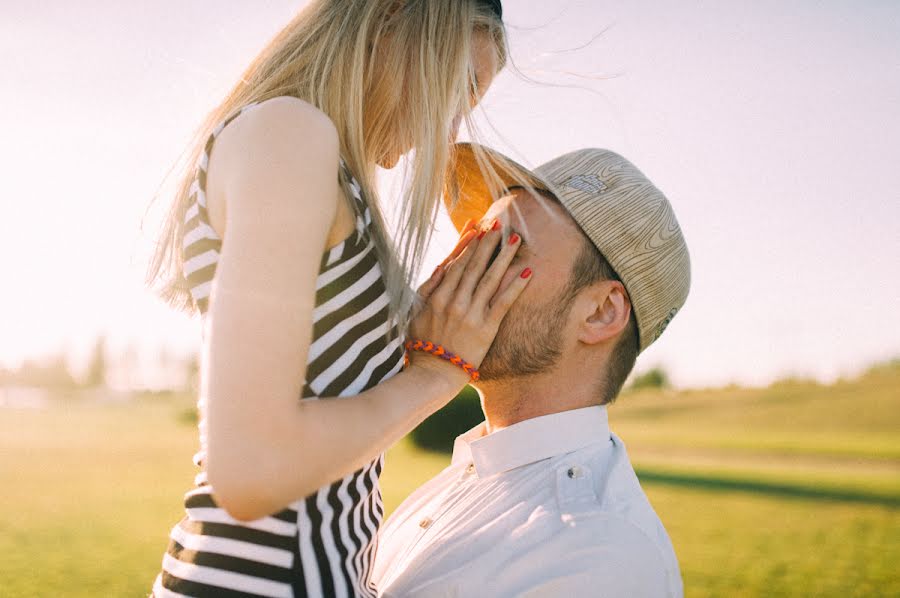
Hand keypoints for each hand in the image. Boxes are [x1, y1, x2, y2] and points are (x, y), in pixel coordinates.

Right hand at [409, 218, 532, 384]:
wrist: (432, 373)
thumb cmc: (421, 344)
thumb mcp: (416, 312)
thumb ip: (428, 288)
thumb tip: (441, 265)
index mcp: (436, 296)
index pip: (455, 263)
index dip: (467, 243)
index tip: (477, 226)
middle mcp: (454, 301)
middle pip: (474, 266)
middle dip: (487, 243)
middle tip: (499, 224)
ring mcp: (471, 314)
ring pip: (490, 279)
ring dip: (504, 257)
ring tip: (516, 240)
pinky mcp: (486, 329)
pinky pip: (503, 304)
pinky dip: (515, 287)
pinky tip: (527, 274)